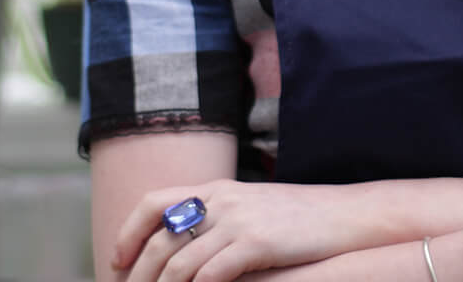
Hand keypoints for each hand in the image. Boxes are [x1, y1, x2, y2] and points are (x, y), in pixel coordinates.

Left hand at [115, 180, 371, 281]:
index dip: (128, 233)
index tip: (118, 262)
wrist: (344, 216)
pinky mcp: (258, 243)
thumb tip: (179, 247)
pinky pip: (212, 274)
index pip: (152, 203)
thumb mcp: (249, 208)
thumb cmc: (297, 219)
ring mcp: (239, 221)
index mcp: (214, 189)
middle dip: (138, 275)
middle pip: (160, 240)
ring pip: (180, 262)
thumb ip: (215, 219)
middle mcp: (221, 200)